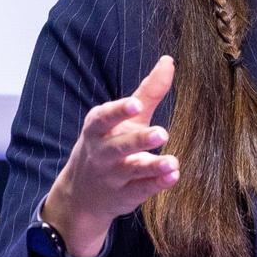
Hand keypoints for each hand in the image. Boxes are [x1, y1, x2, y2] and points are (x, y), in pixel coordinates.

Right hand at [44, 55, 178, 256]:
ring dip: (152, 166)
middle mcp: (102, 153)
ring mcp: (113, 176)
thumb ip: (147, 92)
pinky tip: (173, 176)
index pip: (104, 117)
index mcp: (98, 129)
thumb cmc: (108, 144)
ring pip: (132, 170)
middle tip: (162, 132)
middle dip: (139, 140)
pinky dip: (157, 183)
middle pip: (119, 146)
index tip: (136, 105)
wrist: (82, 195)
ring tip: (172, 162)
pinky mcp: (126, 195)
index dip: (119, 111)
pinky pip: (142, 189)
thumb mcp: (124, 119)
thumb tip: (169, 61)